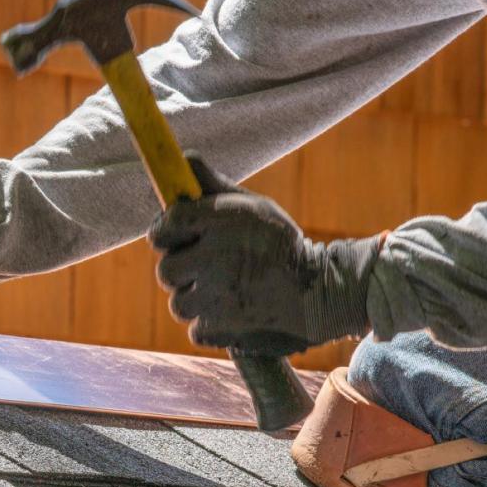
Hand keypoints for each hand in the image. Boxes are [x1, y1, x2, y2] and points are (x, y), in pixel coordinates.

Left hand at [149, 159, 381, 355]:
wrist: (321, 291)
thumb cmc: (281, 244)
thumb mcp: (253, 207)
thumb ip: (214, 187)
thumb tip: (185, 158)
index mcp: (220, 221)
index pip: (166, 225)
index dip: (166, 232)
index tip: (175, 236)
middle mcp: (214, 257)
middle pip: (166, 270)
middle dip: (181, 270)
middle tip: (205, 268)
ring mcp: (216, 295)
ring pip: (178, 303)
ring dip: (196, 299)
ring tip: (225, 291)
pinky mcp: (221, 326)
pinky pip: (196, 328)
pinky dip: (210, 325)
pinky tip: (233, 311)